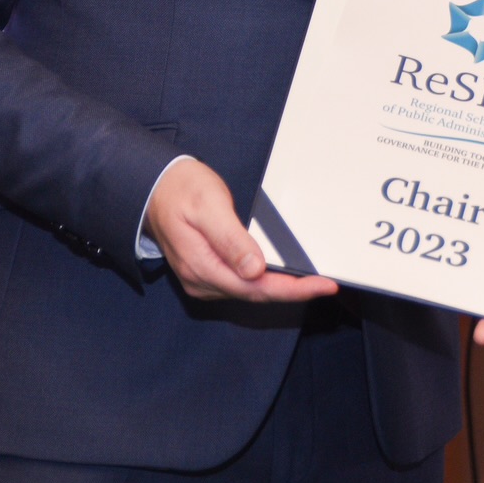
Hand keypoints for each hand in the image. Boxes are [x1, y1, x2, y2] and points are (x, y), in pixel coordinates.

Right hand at [144, 157, 338, 302]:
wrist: (156, 188)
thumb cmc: (182, 190)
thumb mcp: (209, 206)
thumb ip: (231, 239)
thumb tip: (255, 269)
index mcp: (201, 266)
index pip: (255, 287)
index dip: (293, 289)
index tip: (323, 286)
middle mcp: (201, 280)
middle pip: (256, 294)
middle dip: (294, 290)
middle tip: (327, 284)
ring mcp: (203, 280)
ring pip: (250, 292)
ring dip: (281, 288)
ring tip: (312, 280)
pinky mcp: (207, 274)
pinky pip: (241, 285)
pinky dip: (265, 282)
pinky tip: (282, 274)